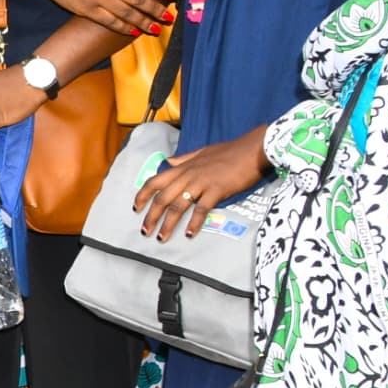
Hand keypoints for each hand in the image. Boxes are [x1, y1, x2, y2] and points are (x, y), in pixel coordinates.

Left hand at [135, 128, 267, 241]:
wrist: (251, 150)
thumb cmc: (228, 151)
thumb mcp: (201, 152)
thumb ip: (183, 159)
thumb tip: (169, 162)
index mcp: (182, 167)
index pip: (154, 181)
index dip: (143, 195)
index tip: (136, 208)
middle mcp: (187, 175)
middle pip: (162, 198)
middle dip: (151, 216)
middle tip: (145, 231)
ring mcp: (201, 183)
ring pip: (178, 206)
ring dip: (168, 224)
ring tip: (161, 237)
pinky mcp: (216, 191)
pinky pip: (201, 209)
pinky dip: (194, 222)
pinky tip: (189, 234)